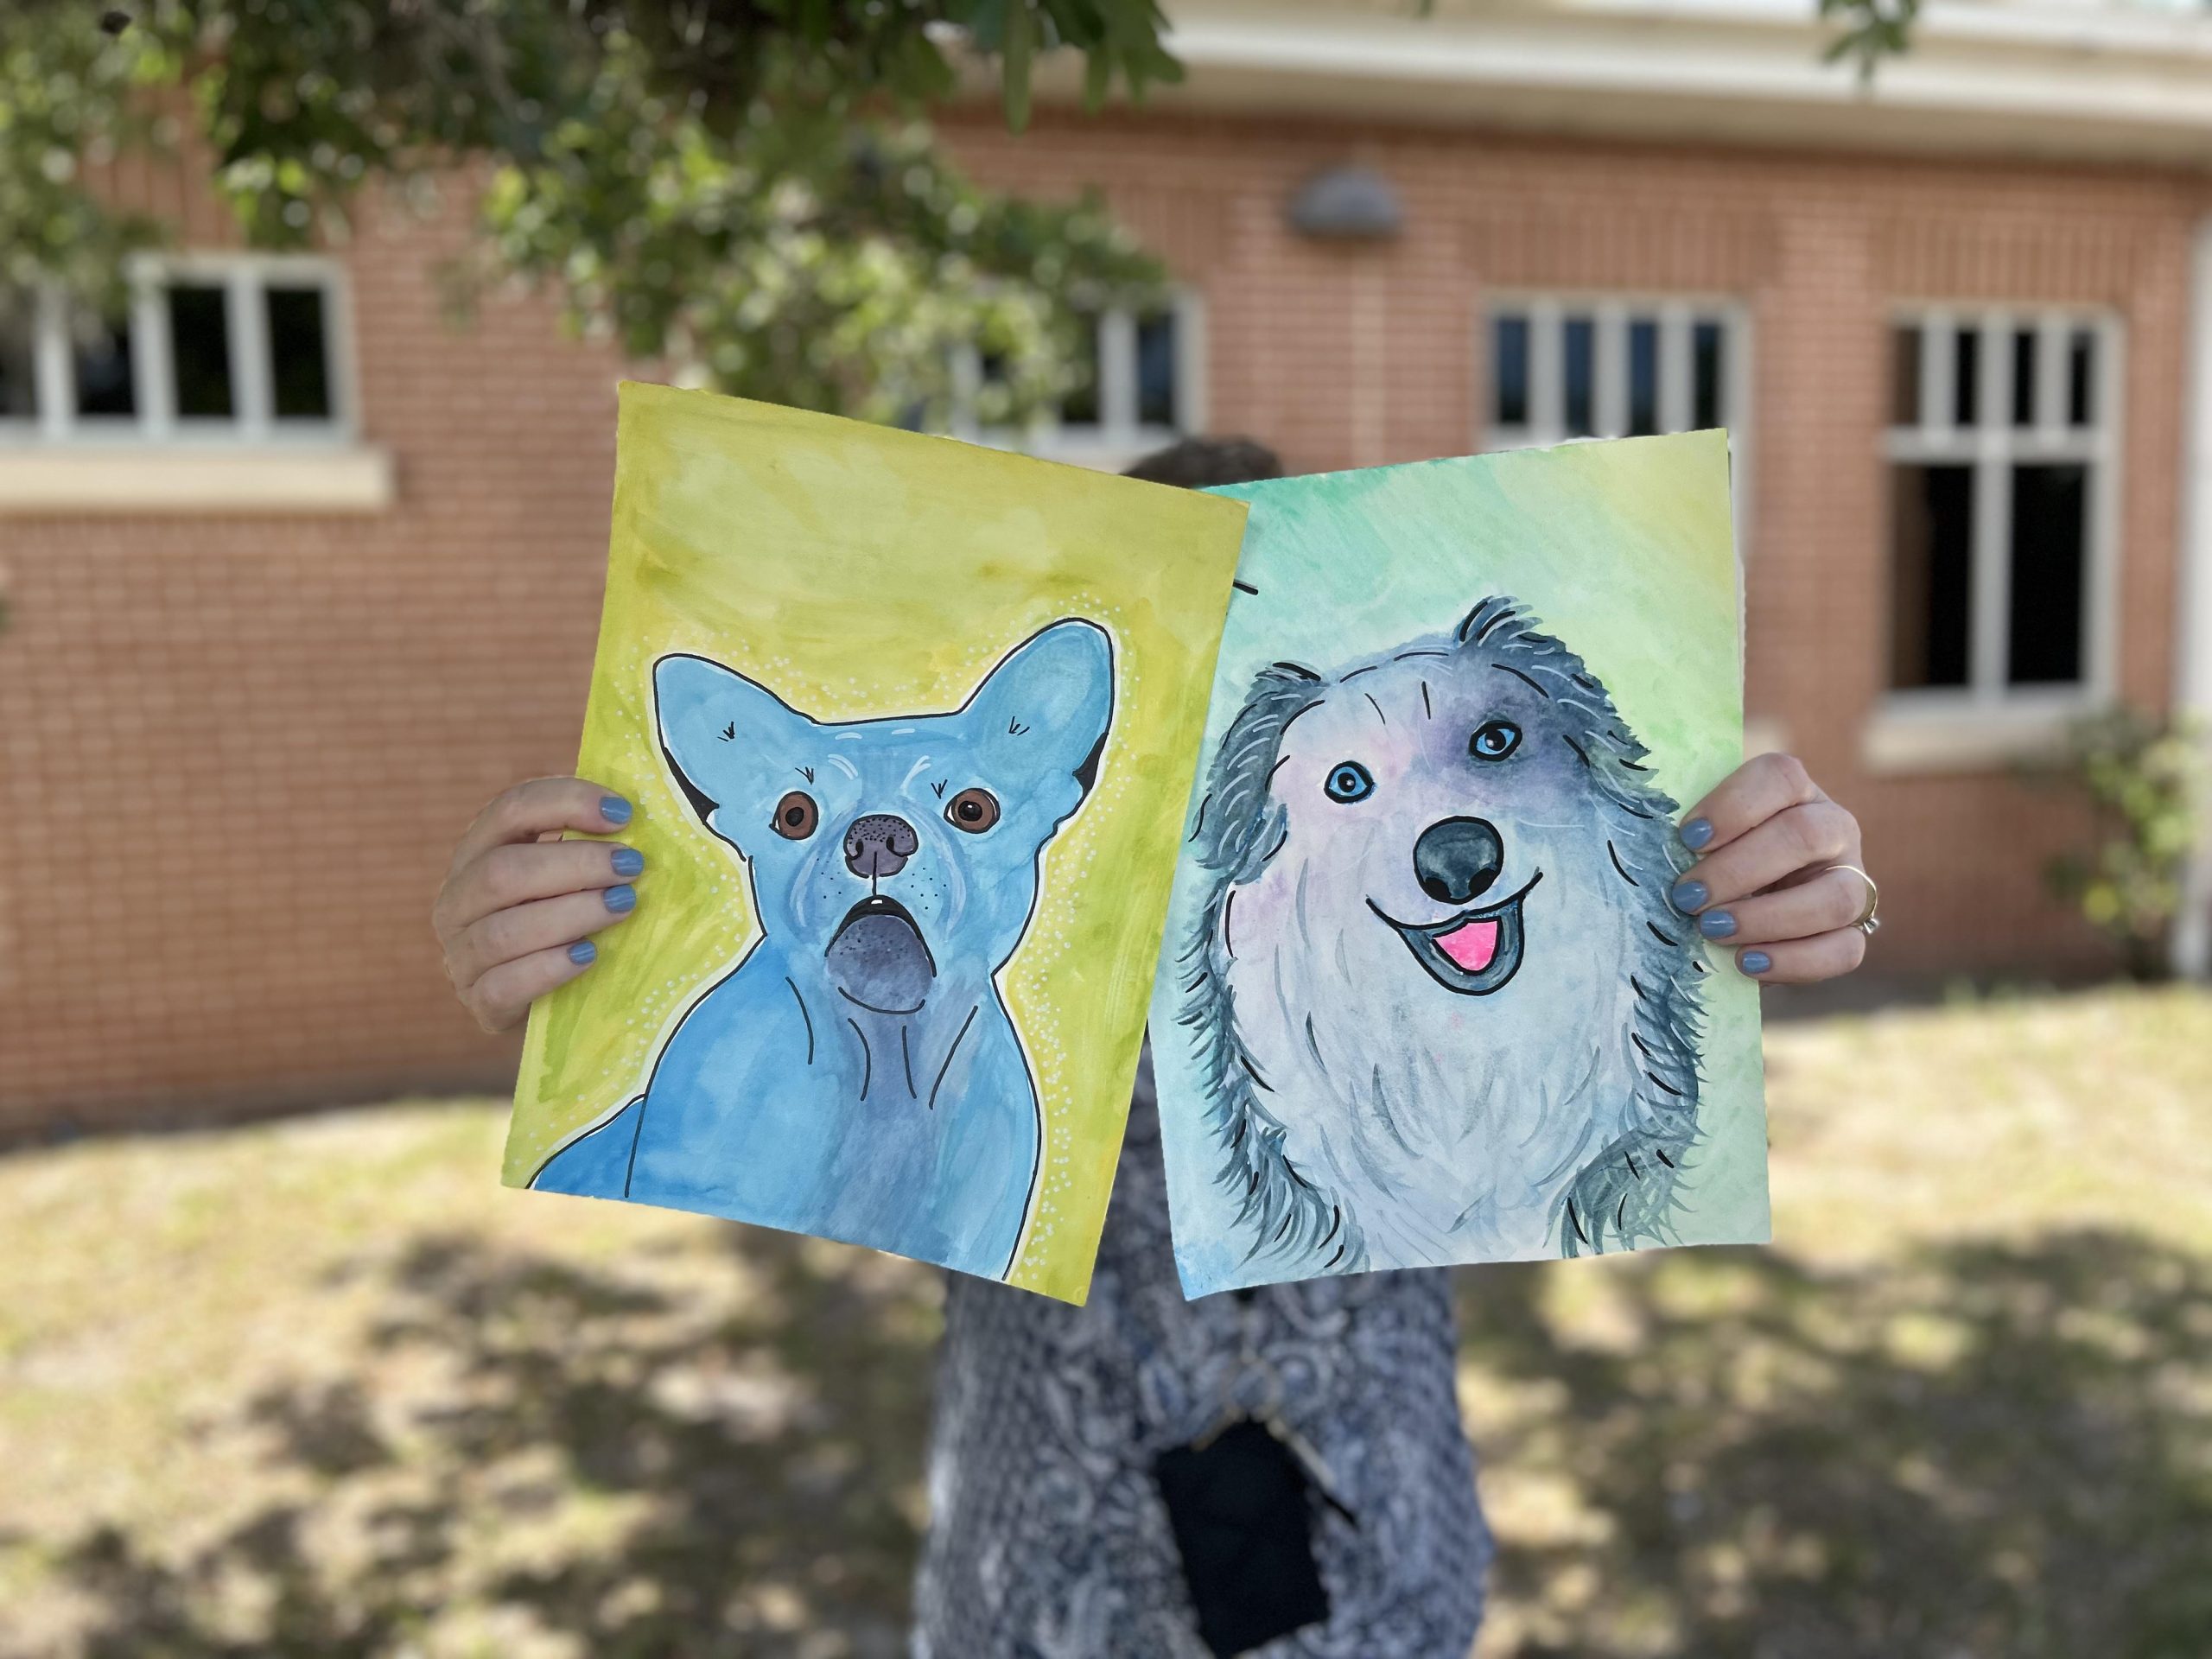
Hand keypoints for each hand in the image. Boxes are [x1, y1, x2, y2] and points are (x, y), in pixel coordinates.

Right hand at [434, 777, 641, 1031]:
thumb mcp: (574, 877)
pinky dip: (549, 968)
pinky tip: (589, 955)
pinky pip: (503, 986)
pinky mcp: (479, 1002)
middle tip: (631, 865)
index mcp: (479, 852)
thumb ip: (592, 844)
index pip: (510, 810)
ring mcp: (461, 955)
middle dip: (575, 864)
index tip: (623, 813)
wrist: (558, 1006)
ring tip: (622, 906)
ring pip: (502, 931)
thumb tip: (633, 812)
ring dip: (570, 914)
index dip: (566, 802)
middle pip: (502, 871)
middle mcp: (458, 900)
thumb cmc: (574, 923)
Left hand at [1667, 753, 1870, 984]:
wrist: (1737, 907)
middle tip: (1686, 898)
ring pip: (1836, 897)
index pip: (1781, 776)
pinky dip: (1793, 961)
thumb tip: (1639, 836)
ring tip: (1712, 931)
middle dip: (1738, 870)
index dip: (1734, 805)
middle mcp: (1833, 829)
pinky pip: (1844, 951)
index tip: (1687, 838)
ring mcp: (1852, 880)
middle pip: (1806, 835)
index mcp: (1794, 792)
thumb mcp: (1698, 835)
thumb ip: (1683, 831)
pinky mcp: (1852, 931)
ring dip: (1767, 918)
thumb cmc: (1707, 858)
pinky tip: (1746, 963)